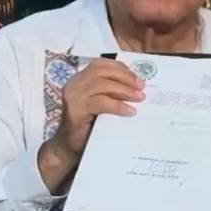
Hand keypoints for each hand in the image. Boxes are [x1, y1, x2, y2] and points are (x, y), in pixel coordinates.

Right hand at [38, 59, 144, 183]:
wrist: (69, 146)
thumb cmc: (89, 122)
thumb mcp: (101, 101)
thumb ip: (112, 91)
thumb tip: (138, 86)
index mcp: (81, 78)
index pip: (101, 64)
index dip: (121, 68)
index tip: (137, 78)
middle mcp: (75, 83)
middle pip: (102, 71)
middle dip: (125, 77)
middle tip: (141, 87)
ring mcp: (73, 96)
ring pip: (102, 85)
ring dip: (124, 90)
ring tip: (139, 98)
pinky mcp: (76, 110)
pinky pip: (100, 103)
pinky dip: (117, 105)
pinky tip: (129, 111)